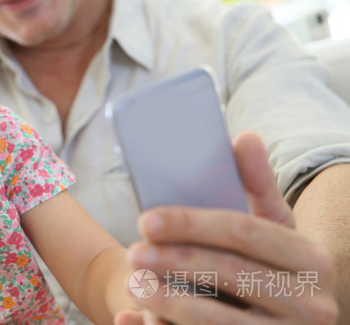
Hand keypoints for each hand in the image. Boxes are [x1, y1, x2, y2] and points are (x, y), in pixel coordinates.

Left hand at [116, 132, 338, 323]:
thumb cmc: (276, 266)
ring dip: (169, 302)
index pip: (243, 231)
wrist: (302, 322)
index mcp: (311, 259)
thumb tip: (244, 137)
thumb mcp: (277, 228)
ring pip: (220, 322)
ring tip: (134, 284)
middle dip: (175, 261)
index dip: (191, 224)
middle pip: (230, 274)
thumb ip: (257, 186)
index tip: (146, 220)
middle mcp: (312, 303)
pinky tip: (140, 319)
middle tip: (132, 253)